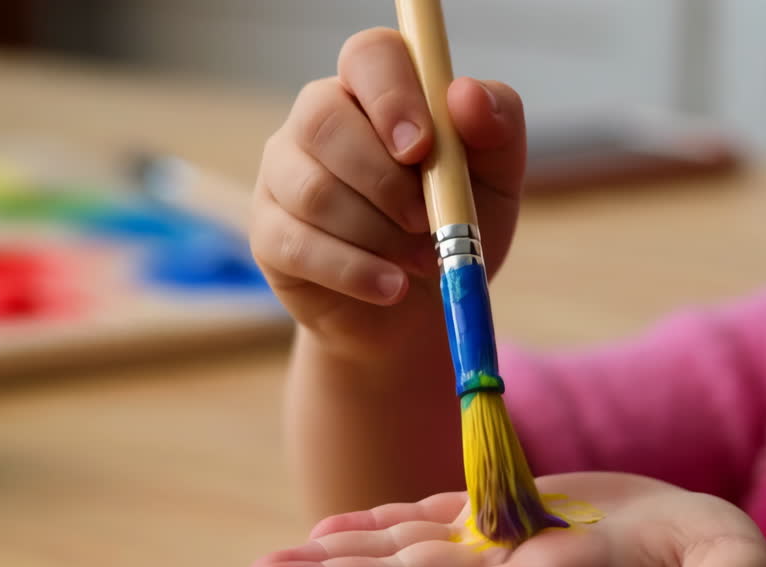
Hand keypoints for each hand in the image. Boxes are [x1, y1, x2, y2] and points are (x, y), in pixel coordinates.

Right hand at [249, 28, 526, 360]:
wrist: (422, 312)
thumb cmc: (455, 226)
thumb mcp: (496, 180)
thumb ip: (497, 127)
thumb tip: (466, 94)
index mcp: (377, 90)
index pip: (370, 56)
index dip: (392, 95)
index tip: (421, 148)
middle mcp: (320, 119)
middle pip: (325, 119)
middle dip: (385, 181)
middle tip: (428, 222)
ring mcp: (284, 174)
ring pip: (314, 190)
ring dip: (379, 234)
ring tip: (423, 262)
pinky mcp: (268, 234)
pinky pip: (298, 245)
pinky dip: (355, 272)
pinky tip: (390, 288)